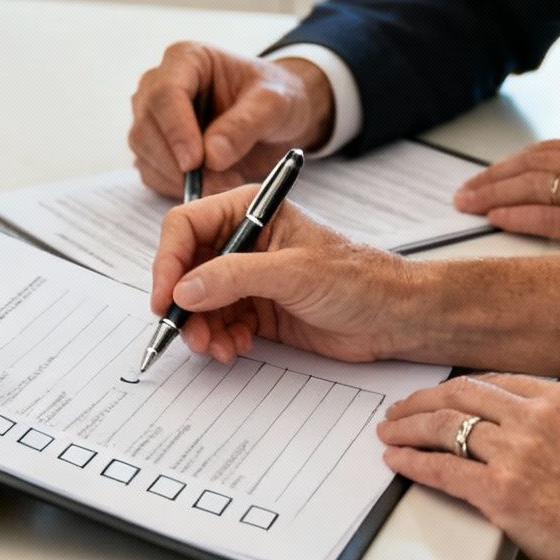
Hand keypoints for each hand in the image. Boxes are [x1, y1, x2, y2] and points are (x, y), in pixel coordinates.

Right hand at [129, 42, 334, 198]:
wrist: (277, 118)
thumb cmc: (275, 97)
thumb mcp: (273, 104)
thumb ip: (244, 125)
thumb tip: (212, 156)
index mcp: (186, 59)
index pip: (165, 92)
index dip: (176, 130)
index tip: (196, 161)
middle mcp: (160, 84)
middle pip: (146, 125)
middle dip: (177, 162)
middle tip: (218, 182)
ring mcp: (154, 118)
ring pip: (144, 152)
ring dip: (178, 179)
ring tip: (225, 183)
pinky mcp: (155, 148)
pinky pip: (152, 173)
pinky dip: (176, 188)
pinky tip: (211, 186)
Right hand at [151, 186, 417, 364]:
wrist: (394, 317)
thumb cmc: (358, 279)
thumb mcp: (294, 272)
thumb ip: (236, 276)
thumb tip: (185, 288)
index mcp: (251, 211)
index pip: (187, 226)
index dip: (169, 261)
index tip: (166, 297)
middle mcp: (244, 241)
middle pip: (187, 268)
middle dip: (184, 304)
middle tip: (190, 334)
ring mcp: (248, 277)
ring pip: (199, 302)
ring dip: (201, 328)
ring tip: (218, 348)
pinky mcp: (256, 309)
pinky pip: (219, 323)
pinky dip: (219, 339)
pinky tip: (236, 348)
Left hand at [377, 373, 559, 559]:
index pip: (496, 383)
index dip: (461, 390)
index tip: (444, 397)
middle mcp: (537, 418)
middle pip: (462, 396)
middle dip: (424, 401)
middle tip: (403, 410)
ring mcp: (516, 454)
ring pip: (444, 426)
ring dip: (409, 428)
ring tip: (390, 432)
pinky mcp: (501, 494)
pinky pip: (442, 470)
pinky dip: (412, 462)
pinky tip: (398, 461)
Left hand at [452, 139, 559, 243]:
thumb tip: (554, 187)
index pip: (550, 151)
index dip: (512, 163)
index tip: (488, 175)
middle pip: (535, 164)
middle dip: (494, 177)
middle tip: (466, 190)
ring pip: (536, 187)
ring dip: (496, 194)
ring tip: (471, 203)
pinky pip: (549, 217)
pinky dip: (517, 215)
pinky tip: (497, 218)